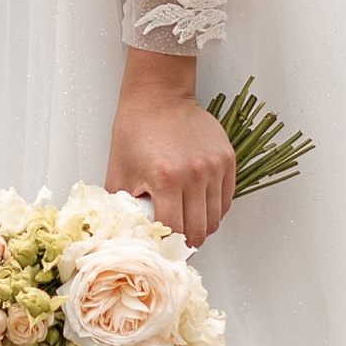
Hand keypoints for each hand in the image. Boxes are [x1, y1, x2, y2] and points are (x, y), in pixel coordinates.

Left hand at [106, 49, 236, 246]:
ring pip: (216, 218)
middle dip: (187, 243)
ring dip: (202, 227)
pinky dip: (214, 209)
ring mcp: (215, 166)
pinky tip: (198, 207)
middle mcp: (195, 174)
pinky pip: (226, 199)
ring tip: (187, 224)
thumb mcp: (118, 171)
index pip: (175, 232)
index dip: (168, 247)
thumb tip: (122, 234)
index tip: (162, 250)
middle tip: (175, 243)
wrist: (158, 95)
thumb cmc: (135, 130)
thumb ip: (121, 207)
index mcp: (166, 178)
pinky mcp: (227, 159)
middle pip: (200, 231)